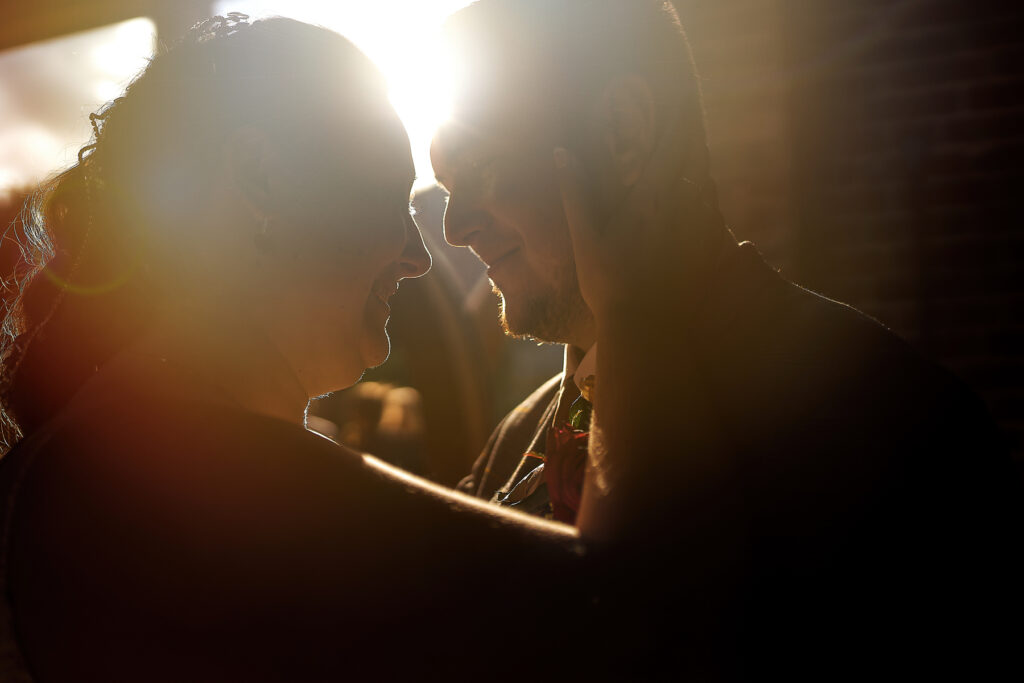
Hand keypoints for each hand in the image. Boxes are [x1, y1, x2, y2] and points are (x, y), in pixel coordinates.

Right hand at [553, 127, 726, 323]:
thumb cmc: (608, 282)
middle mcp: (677, 212)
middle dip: (686, 145)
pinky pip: (710, 221)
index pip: (666, 153)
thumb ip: (575, 193)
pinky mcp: (703, 254)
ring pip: (701, 192)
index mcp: (649, 202)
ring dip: (697, 174)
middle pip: (689, 167)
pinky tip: (702, 202)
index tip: (677, 101)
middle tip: (686, 123)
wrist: (642, 325)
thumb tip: (562, 153)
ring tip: (694, 157)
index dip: (673, 126)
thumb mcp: (585, 238)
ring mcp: (693, 233)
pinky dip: (706, 206)